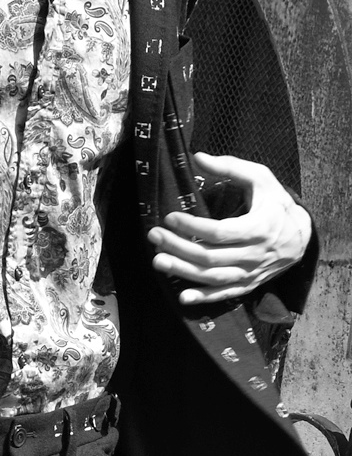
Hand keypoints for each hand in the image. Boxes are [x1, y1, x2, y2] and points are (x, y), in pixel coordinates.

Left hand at [148, 152, 311, 304]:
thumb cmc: (275, 203)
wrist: (301, 236)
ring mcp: (251, 273)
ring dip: (184, 271)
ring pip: (214, 277)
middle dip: (179, 247)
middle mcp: (255, 255)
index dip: (192, 226)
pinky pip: (225, 294)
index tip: (170, 217)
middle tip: (154, 236)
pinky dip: (204, 298)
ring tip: (158, 261)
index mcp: (259, 228)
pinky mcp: (248, 284)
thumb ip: (229, 167)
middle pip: (211, 256)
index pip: (219, 232)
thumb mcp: (260, 178)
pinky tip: (182, 296)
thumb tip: (197, 157)